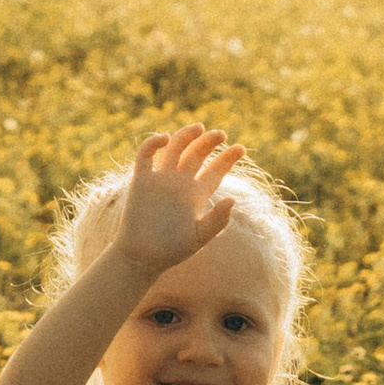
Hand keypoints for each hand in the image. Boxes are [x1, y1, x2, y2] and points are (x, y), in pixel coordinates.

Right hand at [112, 122, 242, 280]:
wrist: (143, 257)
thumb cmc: (172, 250)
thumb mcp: (199, 237)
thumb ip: (217, 220)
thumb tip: (234, 200)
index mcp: (197, 195)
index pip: (215, 170)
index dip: (228, 158)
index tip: (241, 149)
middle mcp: (181, 183)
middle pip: (197, 154)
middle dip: (209, 142)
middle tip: (220, 134)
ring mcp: (161, 179)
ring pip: (174, 148)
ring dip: (186, 136)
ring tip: (199, 127)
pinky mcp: (141, 180)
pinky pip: (146, 155)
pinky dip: (153, 143)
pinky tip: (164, 138)